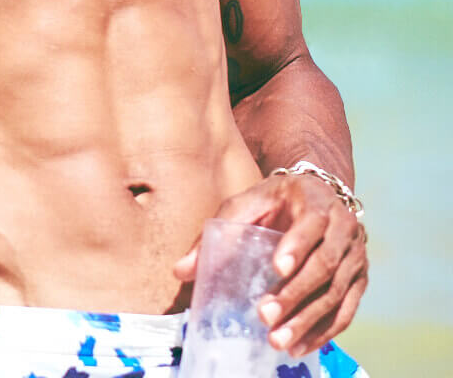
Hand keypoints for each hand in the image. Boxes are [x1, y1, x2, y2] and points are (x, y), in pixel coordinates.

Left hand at [173, 173, 368, 356]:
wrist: (318, 193)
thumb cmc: (275, 199)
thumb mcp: (245, 203)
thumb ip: (216, 233)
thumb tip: (180, 272)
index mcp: (317, 203)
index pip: (311, 225)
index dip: (296, 247)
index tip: (277, 269)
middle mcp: (344, 229)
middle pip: (325, 265)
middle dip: (295, 294)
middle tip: (266, 316)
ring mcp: (356, 256)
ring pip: (337, 292)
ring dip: (308, 320)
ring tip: (278, 340)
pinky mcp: (360, 279)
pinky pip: (347, 309)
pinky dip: (326, 330)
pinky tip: (301, 346)